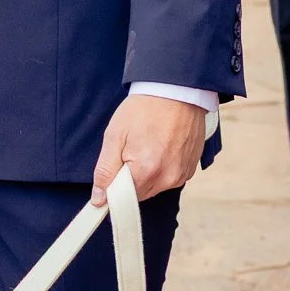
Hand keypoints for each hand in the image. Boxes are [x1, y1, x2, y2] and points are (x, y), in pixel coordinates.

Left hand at [91, 92, 206, 207]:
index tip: (112, 171)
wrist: (177, 91)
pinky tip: (161, 147)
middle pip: (139, 194)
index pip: (122, 198)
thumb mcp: (115, 135)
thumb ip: (105, 171)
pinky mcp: (190, 168)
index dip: (113, 185)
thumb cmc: (144, 109)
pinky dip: (161, 168)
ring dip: (146, 174)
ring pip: (154, 187)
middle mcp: (168, 178)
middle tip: (130, 150)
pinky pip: (169, 178)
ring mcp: (182, 174)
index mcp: (147, 171)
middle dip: (130, 178)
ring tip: (147, 145)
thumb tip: (99, 199)